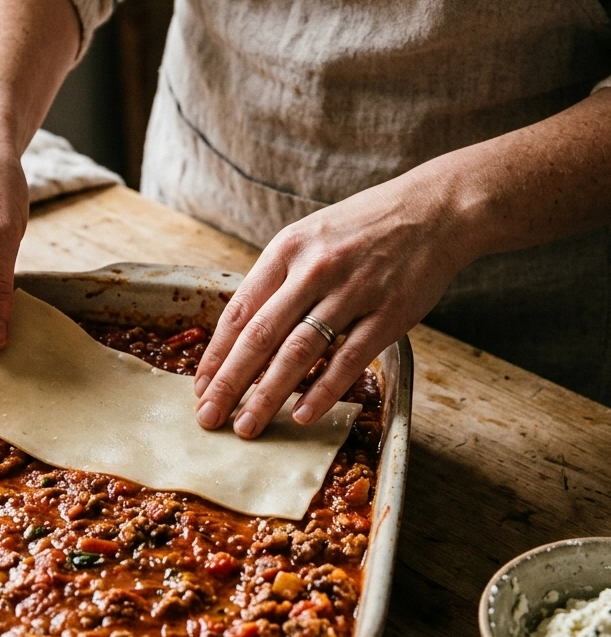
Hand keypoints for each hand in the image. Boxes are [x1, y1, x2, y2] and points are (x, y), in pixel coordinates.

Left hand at [193, 172, 472, 436]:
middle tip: (210, 418)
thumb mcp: (309, 237)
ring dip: (268, 395)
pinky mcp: (389, 313)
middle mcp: (313, 269)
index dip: (217, 354)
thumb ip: (278, 279)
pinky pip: (348, 358)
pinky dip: (323, 390)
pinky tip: (302, 415)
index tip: (200, 386)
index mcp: (286, 249)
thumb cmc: (364, 227)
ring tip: (247, 426)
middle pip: (260, 336)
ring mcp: (352, 291)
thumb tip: (243, 331)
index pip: (239, 311)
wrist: (436, 210)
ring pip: (298, 352)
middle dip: (230, 382)